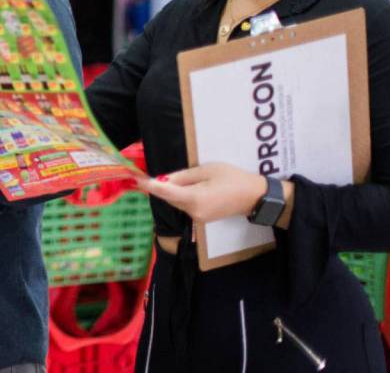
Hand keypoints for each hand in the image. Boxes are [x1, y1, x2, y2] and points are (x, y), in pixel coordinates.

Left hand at [138, 163, 267, 222]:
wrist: (254, 196)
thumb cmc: (233, 179)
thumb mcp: (207, 170)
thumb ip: (183, 176)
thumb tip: (164, 180)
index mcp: (195, 199)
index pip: (165, 192)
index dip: (149, 185)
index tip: (135, 179)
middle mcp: (193, 212)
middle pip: (169, 197)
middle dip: (160, 186)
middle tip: (151, 174)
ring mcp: (197, 218)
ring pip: (176, 201)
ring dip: (172, 191)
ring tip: (184, 179)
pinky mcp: (201, 219)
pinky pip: (185, 205)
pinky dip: (181, 196)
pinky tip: (189, 187)